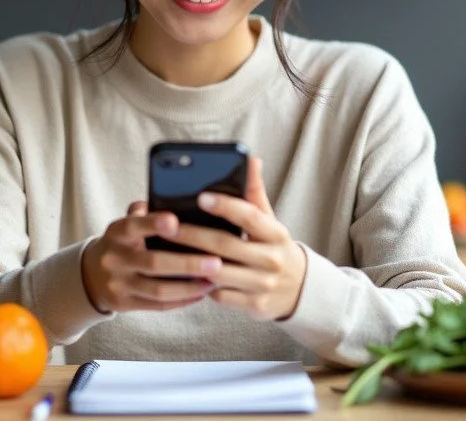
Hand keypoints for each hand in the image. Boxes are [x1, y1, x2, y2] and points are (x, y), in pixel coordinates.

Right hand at [81, 201, 223, 313]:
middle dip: (187, 263)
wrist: (91, 275)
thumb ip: (144, 212)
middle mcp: (114, 259)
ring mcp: (118, 284)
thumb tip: (174, 198)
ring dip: (190, 286)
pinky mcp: (125, 304)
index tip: (175, 220)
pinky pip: (158, 305)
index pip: (133, 226)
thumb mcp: (125, 224)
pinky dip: (182, 299)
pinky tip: (201, 292)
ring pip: (158, 289)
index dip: (152, 224)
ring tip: (215, 279)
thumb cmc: (122, 243)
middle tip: (216, 260)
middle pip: (153, 262)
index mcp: (116, 233)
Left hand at [172, 156, 307, 320]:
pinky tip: (183, 275)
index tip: (200, 197)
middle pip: (226, 245)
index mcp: (275, 233)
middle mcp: (271, 258)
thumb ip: (255, 193)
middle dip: (193, 235)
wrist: (298, 290)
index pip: (249, 216)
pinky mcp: (254, 305)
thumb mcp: (270, 222)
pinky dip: (201, 285)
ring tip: (167, 250)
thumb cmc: (274, 248)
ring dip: (192, 262)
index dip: (225, 206)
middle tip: (167, 226)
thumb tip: (251, 159)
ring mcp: (263, 284)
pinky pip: (220, 295)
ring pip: (219, 272)